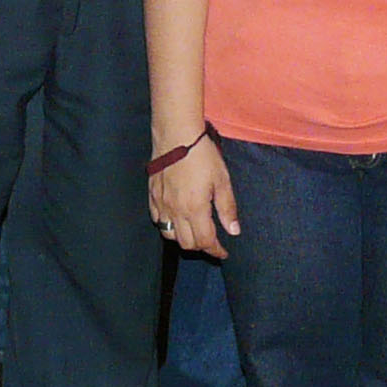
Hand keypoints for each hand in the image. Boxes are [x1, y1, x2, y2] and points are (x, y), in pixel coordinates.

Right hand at [150, 135, 237, 260]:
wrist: (176, 134)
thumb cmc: (202, 155)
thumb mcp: (222, 180)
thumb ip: (227, 208)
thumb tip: (233, 231)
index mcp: (195, 208)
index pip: (205, 241)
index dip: (216, 250)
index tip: (224, 252)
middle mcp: (175, 211)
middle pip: (186, 243)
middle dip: (201, 246)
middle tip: (212, 241)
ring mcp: (161, 204)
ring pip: (169, 234)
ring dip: (183, 238)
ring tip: (194, 230)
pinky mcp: (152, 195)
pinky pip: (157, 220)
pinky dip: (167, 225)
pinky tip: (176, 218)